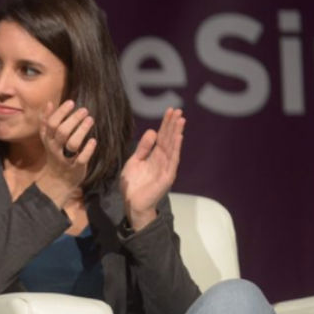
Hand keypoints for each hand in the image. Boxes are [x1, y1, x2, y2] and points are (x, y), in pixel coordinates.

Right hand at [35, 99, 96, 205]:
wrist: (57, 180)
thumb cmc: (56, 153)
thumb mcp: (48, 138)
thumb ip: (47, 121)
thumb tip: (49, 103)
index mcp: (48, 139)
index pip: (51, 123)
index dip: (61, 112)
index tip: (71, 102)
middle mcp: (55, 148)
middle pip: (62, 131)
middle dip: (73, 119)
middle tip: (84, 110)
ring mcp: (65, 158)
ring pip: (72, 143)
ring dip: (81, 131)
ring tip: (90, 120)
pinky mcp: (76, 167)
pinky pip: (81, 158)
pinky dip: (88, 149)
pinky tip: (93, 141)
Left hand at [120, 107, 184, 230]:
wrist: (132, 203)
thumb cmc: (133, 184)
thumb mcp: (134, 161)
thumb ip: (143, 148)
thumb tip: (153, 131)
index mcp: (155, 156)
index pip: (162, 137)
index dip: (166, 124)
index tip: (170, 110)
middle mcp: (163, 160)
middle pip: (169, 139)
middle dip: (173, 125)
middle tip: (178, 110)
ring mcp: (166, 168)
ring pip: (173, 147)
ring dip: (177, 133)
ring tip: (181, 120)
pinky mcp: (167, 177)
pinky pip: (172, 161)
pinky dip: (176, 149)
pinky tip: (178, 138)